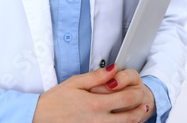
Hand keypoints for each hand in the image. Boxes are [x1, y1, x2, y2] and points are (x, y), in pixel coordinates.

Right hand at [33, 64, 151, 122]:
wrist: (42, 118)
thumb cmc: (57, 100)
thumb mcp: (76, 82)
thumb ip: (97, 76)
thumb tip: (114, 69)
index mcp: (96, 104)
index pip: (126, 98)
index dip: (137, 92)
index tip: (140, 87)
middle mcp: (99, 121)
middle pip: (130, 117)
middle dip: (141, 107)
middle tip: (145, 100)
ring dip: (135, 119)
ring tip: (140, 111)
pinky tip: (123, 120)